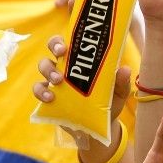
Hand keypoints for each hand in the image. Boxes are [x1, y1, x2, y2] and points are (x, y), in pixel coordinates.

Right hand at [34, 34, 135, 162]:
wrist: (99, 127)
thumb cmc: (108, 103)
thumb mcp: (119, 93)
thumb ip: (121, 82)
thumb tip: (125, 69)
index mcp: (82, 60)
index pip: (71, 40)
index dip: (69, 36)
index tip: (68, 43)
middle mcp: (67, 66)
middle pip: (53, 47)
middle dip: (54, 46)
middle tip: (61, 53)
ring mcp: (56, 81)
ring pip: (44, 66)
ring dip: (49, 70)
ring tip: (58, 81)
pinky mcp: (49, 97)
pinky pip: (38, 89)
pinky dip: (41, 92)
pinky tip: (50, 98)